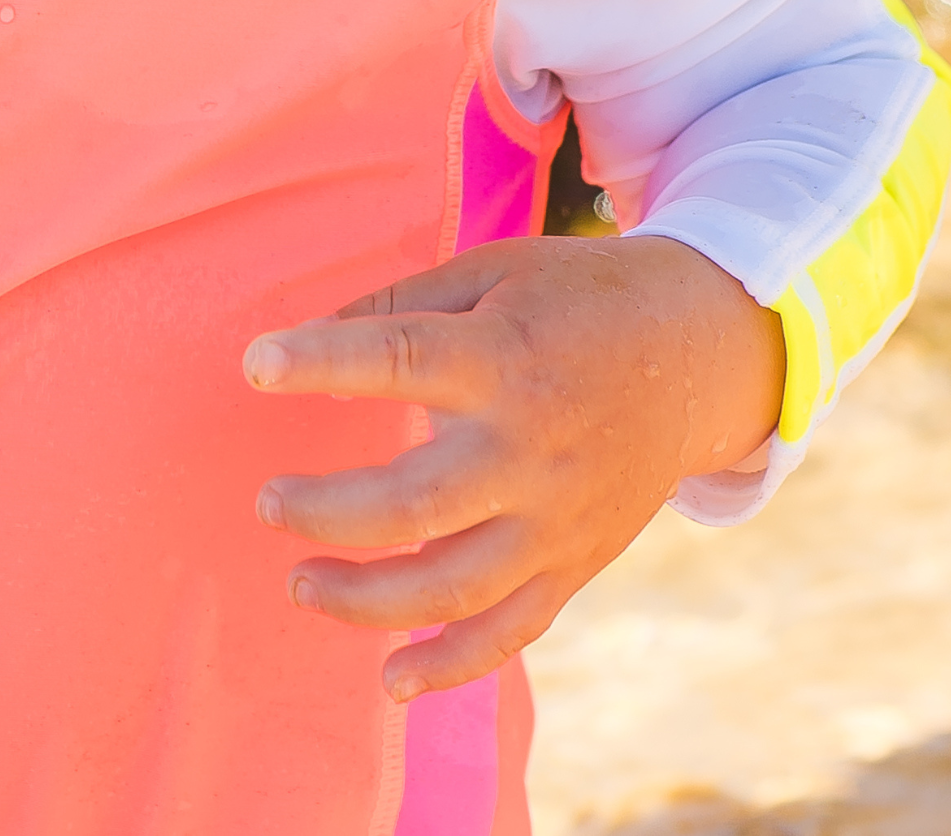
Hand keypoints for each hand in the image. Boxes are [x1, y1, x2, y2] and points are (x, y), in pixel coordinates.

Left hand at [242, 233, 782, 699]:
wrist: (694, 354)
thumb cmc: (574, 299)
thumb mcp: (494, 270)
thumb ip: (400, 308)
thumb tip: (305, 343)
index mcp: (505, 356)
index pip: (400, 360)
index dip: (323, 362)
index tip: (255, 365)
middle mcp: (530, 447)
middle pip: (414, 501)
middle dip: (327, 510)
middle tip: (267, 502)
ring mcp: (555, 517)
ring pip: (452, 586)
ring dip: (365, 598)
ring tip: (302, 581)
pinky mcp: (574, 563)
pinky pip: (510, 632)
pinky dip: (449, 665)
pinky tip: (390, 679)